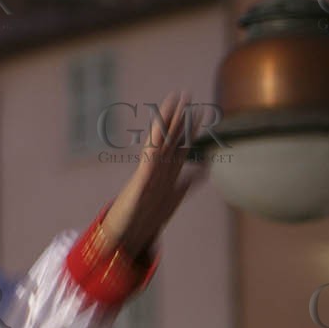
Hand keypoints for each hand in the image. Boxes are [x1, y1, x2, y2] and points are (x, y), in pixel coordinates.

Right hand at [101, 91, 204, 257]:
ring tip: (171, 104)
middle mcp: (157, 167)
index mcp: (167, 170)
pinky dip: (152, 148)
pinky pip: (147, 162)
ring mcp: (148, 173)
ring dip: (165, 123)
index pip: (181, 143)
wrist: (126, 233)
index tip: (199, 109)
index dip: (190, 126)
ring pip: (158, 143)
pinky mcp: (140, 184)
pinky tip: (157, 135)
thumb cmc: (147, 217)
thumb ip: (187, 183)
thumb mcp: (174, 197)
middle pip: (170, 136)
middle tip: (185, 94)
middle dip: (178, 116)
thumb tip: (202, 171)